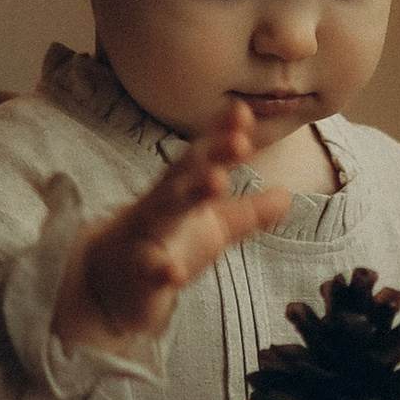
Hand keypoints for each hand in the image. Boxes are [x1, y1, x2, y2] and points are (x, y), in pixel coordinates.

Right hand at [57, 107, 288, 349]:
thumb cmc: (168, 247)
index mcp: (182, 191)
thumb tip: (287, 195)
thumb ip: (249, 212)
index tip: (243, 111)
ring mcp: (147, 239)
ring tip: (218, 182)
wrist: (112, 288)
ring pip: (166, 212)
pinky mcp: (140, 277)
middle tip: (240, 141)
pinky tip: (175, 272)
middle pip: (186, 175)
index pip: (202, 157)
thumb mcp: (215, 228)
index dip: (221, 135)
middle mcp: (163, 207)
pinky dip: (162, 271)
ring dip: (191, 194)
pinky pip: (150, 272)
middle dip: (212, 156)